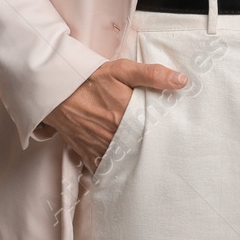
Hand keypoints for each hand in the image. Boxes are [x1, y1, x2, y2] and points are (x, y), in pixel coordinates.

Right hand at [41, 58, 188, 170]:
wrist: (58, 89)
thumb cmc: (92, 78)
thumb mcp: (123, 70)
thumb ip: (153, 75)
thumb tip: (182, 80)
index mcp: (127, 115)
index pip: (155, 131)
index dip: (166, 135)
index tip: (176, 137)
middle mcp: (114, 135)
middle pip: (141, 149)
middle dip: (153, 151)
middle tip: (167, 154)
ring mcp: (100, 146)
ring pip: (124, 161)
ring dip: (135, 162)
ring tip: (150, 163)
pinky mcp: (87, 153)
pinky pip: (104, 168)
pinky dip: (114, 170)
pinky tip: (125, 170)